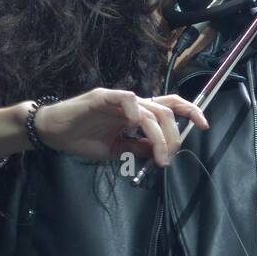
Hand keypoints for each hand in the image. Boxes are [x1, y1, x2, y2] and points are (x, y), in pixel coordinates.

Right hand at [32, 88, 209, 166]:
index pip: (169, 106)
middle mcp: (131, 103)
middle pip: (165, 110)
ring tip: (159, 157)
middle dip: (174, 135)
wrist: (52, 133)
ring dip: (159, 135)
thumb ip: (138, 148)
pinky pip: (125, 99)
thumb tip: (160, 153)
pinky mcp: (101, 97)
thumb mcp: (116, 150)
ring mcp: (117, 99)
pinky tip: (135, 125)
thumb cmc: (81, 138)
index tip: (204, 126)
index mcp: (136, 113)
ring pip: (150, 110)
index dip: (190, 111)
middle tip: (169, 157)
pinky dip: (135, 110)